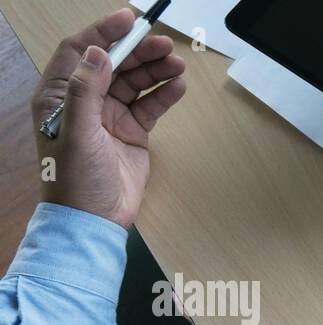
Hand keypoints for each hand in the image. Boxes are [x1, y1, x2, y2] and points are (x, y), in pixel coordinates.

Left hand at [30, 7, 186, 229]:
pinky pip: (150, 105)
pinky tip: (177, 86)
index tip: (129, 20)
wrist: (94, 220)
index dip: (103, 33)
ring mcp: (110, 116)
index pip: (80, 52)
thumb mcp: (76, 132)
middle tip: (164, 45)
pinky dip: (164, 95)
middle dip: (138, 51)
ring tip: (177, 63)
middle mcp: (84, 101)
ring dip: (155, 70)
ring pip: (134, 82)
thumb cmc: (74, 180)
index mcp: (59, 96)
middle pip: (113, 63)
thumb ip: (85, 90)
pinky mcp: (132, 132)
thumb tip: (97, 52)